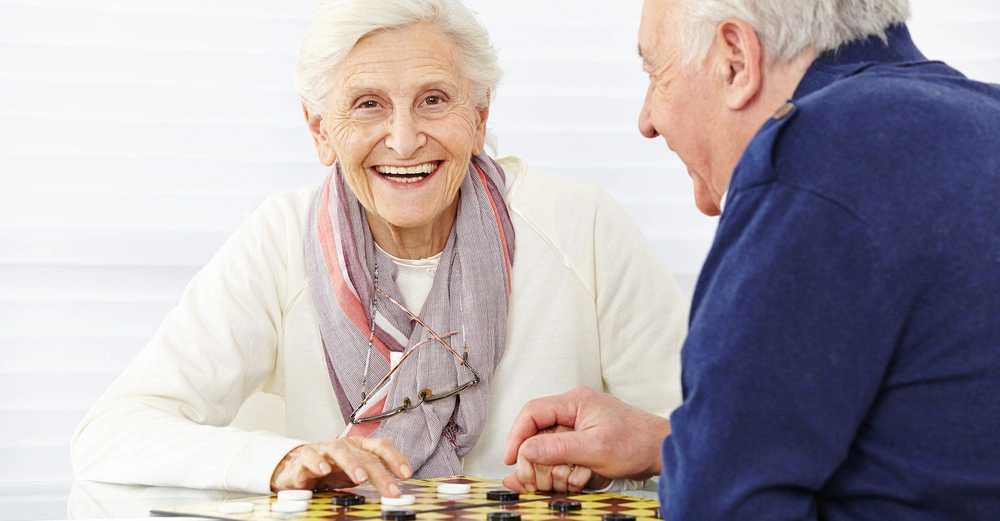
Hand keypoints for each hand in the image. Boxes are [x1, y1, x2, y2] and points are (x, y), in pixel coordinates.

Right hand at [270, 437, 411, 495]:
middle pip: (365, 455)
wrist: (295, 465)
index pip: (381, 447)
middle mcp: (345, 446)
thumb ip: (371, 477)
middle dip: (380, 473)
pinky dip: (316, 462)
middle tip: (391, 490)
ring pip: (340, 451)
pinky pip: (310, 457)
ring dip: (351, 463)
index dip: (395, 458)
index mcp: (359, 448)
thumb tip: (395, 490)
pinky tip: (323, 471)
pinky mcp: (304, 458)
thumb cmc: (329, 469)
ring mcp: (325, 450)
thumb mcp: (353, 473)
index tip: (406, 474)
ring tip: (360, 478)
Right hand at [502, 387, 670, 487]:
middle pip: (537, 432)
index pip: (532, 412)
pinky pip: (561, 453)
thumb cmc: (637, 443)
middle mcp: (573, 408)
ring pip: (547, 446)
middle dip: (535, 458)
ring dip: (551, 467)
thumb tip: (526, 449)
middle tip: (537, 480)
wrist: (662, 450)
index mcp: (574, 401)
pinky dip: (562, 469)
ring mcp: (578, 423)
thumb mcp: (594, 449)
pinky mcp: (583, 438)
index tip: (511, 458)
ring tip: (566, 481)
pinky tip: (574, 479)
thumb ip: (558, 449)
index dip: (517, 435)